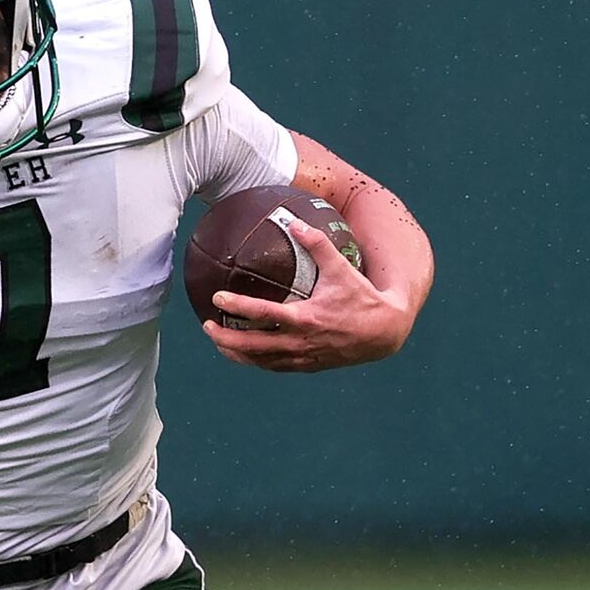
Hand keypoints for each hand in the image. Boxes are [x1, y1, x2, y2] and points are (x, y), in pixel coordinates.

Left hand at [203, 217, 413, 373]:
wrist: (383, 332)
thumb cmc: (362, 297)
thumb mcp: (341, 268)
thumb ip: (318, 244)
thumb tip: (294, 222)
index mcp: (304, 318)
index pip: (262, 314)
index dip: (237, 307)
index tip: (217, 298)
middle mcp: (299, 341)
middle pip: (251, 345)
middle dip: (224, 337)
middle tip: (207, 325)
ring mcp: (301, 357)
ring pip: (259, 361)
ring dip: (235, 352)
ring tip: (218, 341)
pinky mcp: (306, 366)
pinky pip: (273, 367)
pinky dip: (254, 360)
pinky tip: (243, 352)